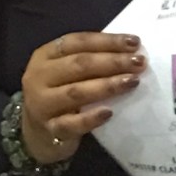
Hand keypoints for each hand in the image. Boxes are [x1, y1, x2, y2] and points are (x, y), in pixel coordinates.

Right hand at [20, 32, 145, 162]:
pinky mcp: (50, 129)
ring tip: (132, 82)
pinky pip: (71, 124)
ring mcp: (42, 104)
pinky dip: (91, 118)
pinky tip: (109, 113)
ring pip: (76, 92)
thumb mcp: (66, 71)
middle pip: (79, 64)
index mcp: (45, 55)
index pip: (78, 42)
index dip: (107, 41)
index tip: (135, 43)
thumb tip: (130, 51)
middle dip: (112, 61)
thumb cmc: (59, 93)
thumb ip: (90, 59)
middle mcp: (39, 77)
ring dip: (107, 86)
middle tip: (139, 63)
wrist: (36, 134)